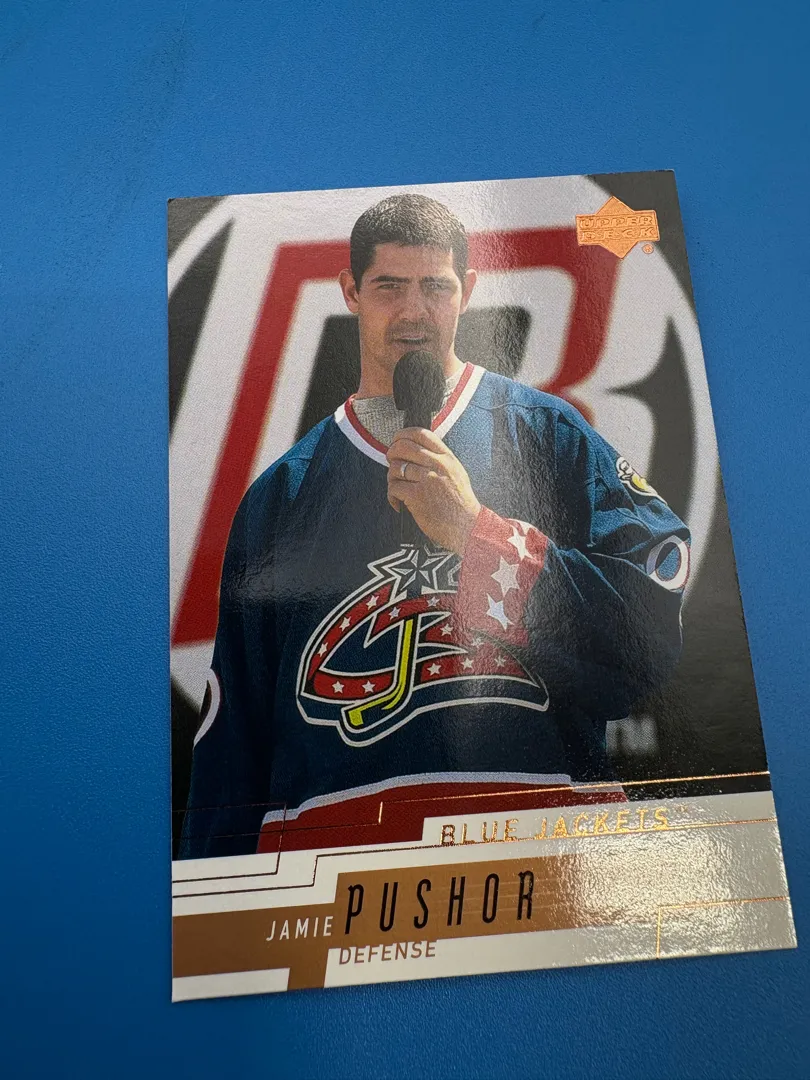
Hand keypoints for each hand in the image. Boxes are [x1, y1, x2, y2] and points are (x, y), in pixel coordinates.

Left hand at [386, 428, 481, 554]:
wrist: (467, 527)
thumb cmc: (460, 505)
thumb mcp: (456, 473)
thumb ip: (439, 460)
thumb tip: (415, 451)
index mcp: (447, 458)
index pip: (421, 434)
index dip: (403, 435)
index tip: (396, 441)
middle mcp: (437, 465)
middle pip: (403, 447)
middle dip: (391, 453)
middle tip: (391, 462)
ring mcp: (427, 480)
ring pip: (396, 467)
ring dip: (391, 478)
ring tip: (398, 488)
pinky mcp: (417, 496)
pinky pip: (394, 487)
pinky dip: (392, 496)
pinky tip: (399, 503)